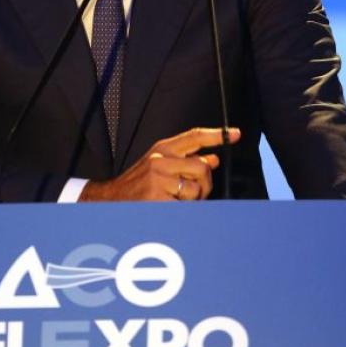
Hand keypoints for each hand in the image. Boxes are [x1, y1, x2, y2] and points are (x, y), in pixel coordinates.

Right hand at [79, 127, 240, 201]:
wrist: (110, 200)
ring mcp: (158, 179)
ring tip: (177, 201)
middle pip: (202, 167)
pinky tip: (169, 208)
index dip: (217, 135)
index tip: (235, 134)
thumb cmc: (138, 184)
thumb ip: (186, 160)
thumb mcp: (160, 165)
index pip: (195, 136)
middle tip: (195, 192)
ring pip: (196, 189)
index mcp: (162, 149)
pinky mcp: (157, 197)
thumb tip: (214, 159)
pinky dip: (182, 211)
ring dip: (193, 201)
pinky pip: (186, 206)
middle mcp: (160, 160)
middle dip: (205, 184)